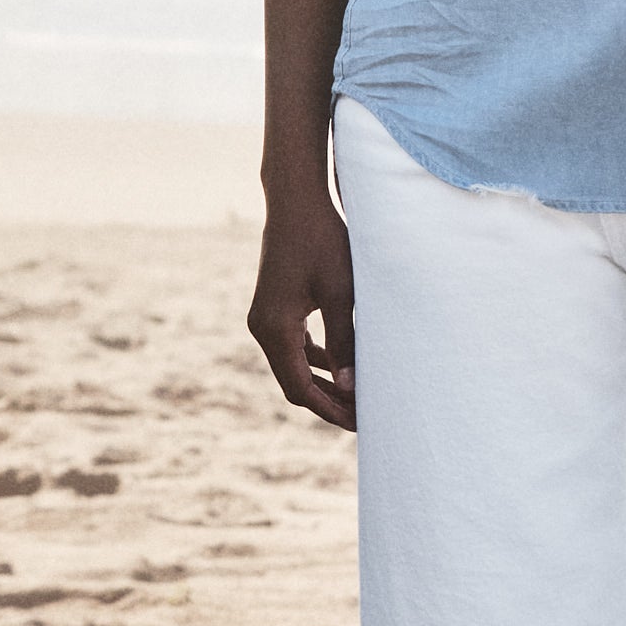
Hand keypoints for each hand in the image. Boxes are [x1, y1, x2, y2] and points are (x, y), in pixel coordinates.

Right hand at [247, 192, 357, 431]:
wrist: (296, 202)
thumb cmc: (322, 241)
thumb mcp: (341, 293)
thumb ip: (345, 341)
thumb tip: (351, 388)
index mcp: (275, 329)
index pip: (301, 388)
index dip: (331, 409)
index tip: (359, 423)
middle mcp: (262, 327)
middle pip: (294, 383)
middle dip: (328, 401)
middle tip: (363, 417)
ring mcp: (264, 318)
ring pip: (294, 366)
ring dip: (323, 382)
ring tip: (356, 397)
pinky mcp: (273, 307)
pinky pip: (293, 346)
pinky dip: (315, 360)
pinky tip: (342, 366)